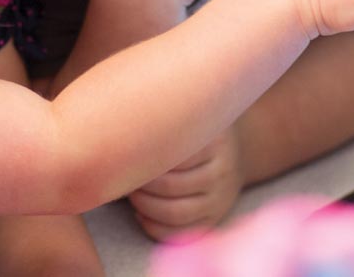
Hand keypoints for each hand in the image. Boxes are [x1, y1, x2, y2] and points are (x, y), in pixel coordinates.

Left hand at [127, 125, 245, 240]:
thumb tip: (121, 135)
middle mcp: (220, 172)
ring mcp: (220, 199)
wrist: (231, 154)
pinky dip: (155, 227)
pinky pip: (181, 234)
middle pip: (171, 186)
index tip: (126, 156)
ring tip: (131, 195)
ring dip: (144, 207)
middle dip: (140, 186)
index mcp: (213, 143)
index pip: (172, 155)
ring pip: (175, 213)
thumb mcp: (189, 120)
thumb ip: (164, 124)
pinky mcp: (214, 219)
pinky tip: (140, 214)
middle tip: (124, 178)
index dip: (144, 160)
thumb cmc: (195, 134)